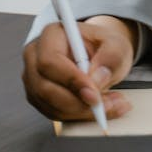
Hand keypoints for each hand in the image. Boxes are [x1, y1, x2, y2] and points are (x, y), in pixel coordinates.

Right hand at [22, 14, 136, 121]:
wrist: (100, 54)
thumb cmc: (104, 45)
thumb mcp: (117, 44)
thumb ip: (110, 57)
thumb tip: (96, 80)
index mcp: (51, 35)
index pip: (50, 61)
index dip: (70, 80)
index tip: (94, 94)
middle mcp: (35, 57)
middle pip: (45, 88)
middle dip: (78, 103)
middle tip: (107, 105)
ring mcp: (34, 79)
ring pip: (51, 105)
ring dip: (82, 111)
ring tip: (112, 105)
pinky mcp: (39, 98)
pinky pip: (56, 114)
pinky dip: (80, 116)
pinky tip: (101, 109)